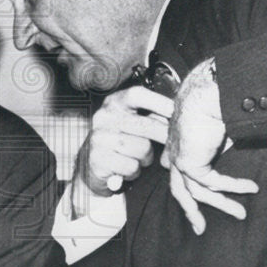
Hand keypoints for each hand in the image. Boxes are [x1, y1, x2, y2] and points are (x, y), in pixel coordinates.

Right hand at [72, 85, 171, 208]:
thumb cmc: (120, 142)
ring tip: (138, 158)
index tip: (175, 111)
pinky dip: (134, 171)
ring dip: (145, 158)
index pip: (137, 95)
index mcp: (114, 103)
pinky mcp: (96, 159)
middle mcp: (103, 117)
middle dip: (162, 136)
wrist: (91, 165)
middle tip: (169, 143)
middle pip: (145, 124)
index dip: (159, 102)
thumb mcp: (132, 124)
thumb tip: (175, 116)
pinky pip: (130, 166)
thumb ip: (150, 117)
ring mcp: (98, 138)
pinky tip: (127, 169)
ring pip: (141, 148)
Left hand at [160, 57, 258, 234]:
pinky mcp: (188, 162)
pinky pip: (212, 182)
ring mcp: (179, 157)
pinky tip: (251, 187)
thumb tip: (230, 150)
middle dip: (191, 210)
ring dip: (220, 204)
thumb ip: (219, 144)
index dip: (183, 183)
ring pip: (195, 191)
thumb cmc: (217, 101)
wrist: (211, 92)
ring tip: (241, 214)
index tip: (192, 199)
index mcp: (180, 139)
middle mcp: (175, 149)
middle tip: (200, 228)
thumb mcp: (220, 127)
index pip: (177, 167)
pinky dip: (233, 186)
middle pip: (180, 188)